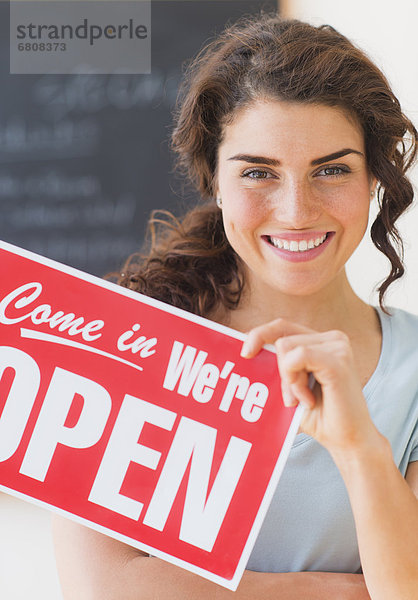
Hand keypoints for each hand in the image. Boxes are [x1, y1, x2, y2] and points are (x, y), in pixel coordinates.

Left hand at [240, 318, 378, 454]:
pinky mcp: (338, 360)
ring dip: (288, 380)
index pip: (283, 326)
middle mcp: (333, 338)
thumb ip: (277, 365)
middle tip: (291, 399)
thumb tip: (245, 349)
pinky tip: (307, 399)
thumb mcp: (291, 385)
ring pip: (286, 347)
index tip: (245, 353)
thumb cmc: (318, 416)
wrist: (347, 441)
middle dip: (278, 371)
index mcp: (322, 341)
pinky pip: (298, 357)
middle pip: (282, 337)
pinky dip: (295, 380)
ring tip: (303, 400)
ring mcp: (338, 347)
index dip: (260, 334)